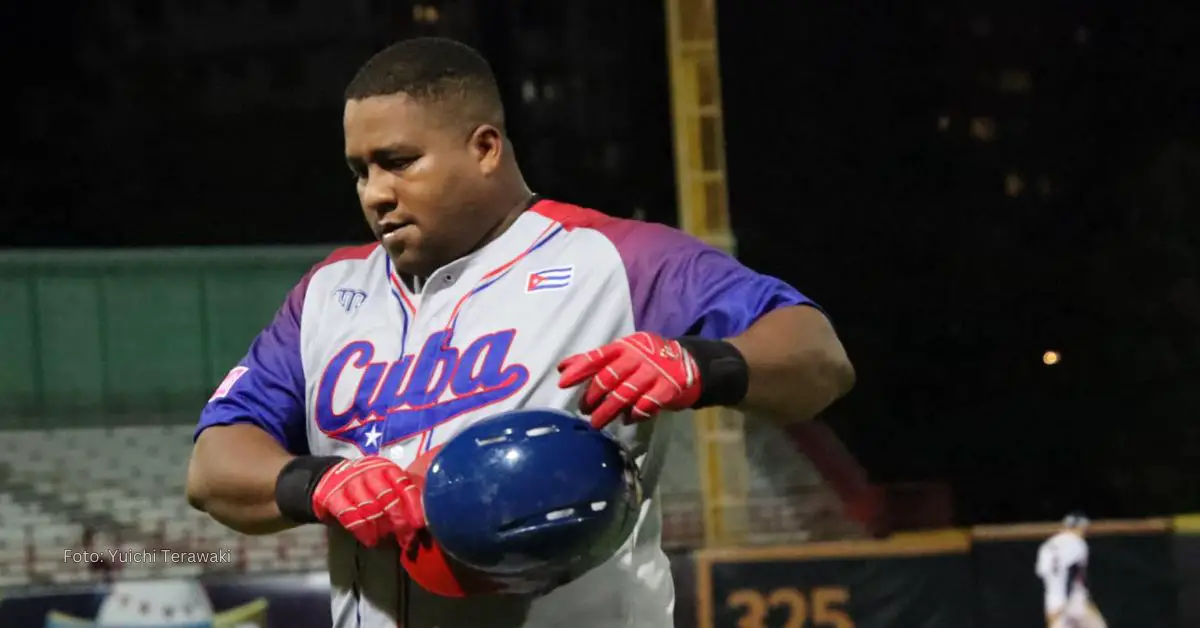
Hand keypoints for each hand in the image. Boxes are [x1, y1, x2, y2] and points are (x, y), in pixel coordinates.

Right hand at [311, 456, 424, 547]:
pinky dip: (362, 530)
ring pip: (370, 508)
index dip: (414, 506)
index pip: (404, 485)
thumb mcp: (385, 482)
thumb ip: (402, 495)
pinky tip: (371, 540)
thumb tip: (424, 519)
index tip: (419, 524)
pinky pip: (349, 516)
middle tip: (406, 538)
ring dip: (382, 528)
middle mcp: (369, 473)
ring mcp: (350, 483)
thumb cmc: (366, 484)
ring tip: (388, 540)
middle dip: (399, 521)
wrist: (329, 477)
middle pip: (388, 498)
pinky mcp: (333, 496)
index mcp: (387, 469)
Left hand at [557, 332, 700, 428]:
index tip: (562, 383)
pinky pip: (645, 406)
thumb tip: (562, 368)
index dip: (579, 369)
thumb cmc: (646, 359)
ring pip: (624, 395)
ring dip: (608, 411)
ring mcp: (653, 373)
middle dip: (592, 397)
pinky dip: (633, 415)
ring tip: (596, 422)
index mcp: (624, 347)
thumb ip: (594, 360)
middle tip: (584, 410)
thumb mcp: (623, 353)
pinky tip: (626, 420)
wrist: (688, 363)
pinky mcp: (666, 389)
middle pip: (608, 378)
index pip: (597, 357)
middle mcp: (638, 357)